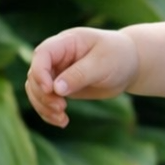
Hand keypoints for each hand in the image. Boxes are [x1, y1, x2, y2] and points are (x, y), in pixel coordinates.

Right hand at [25, 26, 139, 126]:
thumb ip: (79, 74)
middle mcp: (57, 57)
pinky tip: (62, 122)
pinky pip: (46, 100)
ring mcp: (57, 73)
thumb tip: (56, 89)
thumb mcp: (102, 63)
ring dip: (44, 106)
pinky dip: (49, 112)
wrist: (130, 64)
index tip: (49, 89)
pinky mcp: (62, 88)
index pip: (42, 54)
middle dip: (43, 94)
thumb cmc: (118, 56)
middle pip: (34, 75)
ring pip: (36, 90)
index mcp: (65, 43)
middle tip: (61, 108)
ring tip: (62, 119)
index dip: (40, 72)